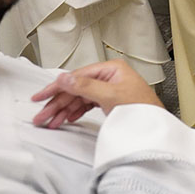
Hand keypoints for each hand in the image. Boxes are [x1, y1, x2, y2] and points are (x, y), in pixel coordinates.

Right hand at [31, 59, 162, 128]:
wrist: (154, 124)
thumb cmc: (142, 108)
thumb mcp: (111, 96)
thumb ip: (86, 87)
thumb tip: (65, 78)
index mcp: (111, 69)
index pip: (77, 76)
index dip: (56, 87)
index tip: (41, 96)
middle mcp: (109, 76)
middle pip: (76, 88)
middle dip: (57, 103)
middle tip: (42, 116)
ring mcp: (109, 89)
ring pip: (80, 98)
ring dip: (64, 110)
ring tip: (52, 121)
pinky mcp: (109, 101)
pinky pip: (87, 104)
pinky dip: (76, 112)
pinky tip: (68, 118)